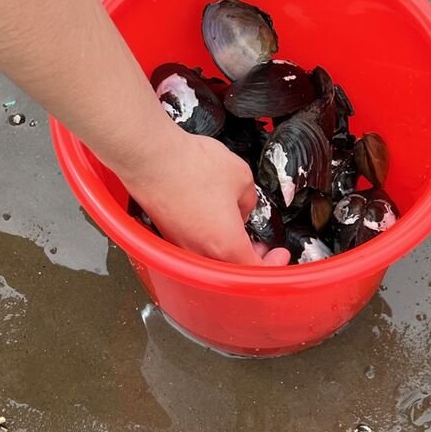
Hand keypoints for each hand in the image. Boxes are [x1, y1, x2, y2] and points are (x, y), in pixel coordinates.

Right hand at [123, 124, 292, 265]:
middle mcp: (201, 254)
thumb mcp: (242, 178)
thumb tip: (241, 209)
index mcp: (226, 246)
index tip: (279, 254)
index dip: (272, 266)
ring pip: (212, 264)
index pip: (255, 271)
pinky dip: (208, 244)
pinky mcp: (166, 236)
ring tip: (236, 232)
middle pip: (232, 273)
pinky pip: (194, 251)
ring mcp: (180, 247)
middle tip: (261, 247)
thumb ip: (249, 201)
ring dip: (228, 253)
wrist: (151, 158)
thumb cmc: (194, 167)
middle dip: (250, 261)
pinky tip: (212, 222)